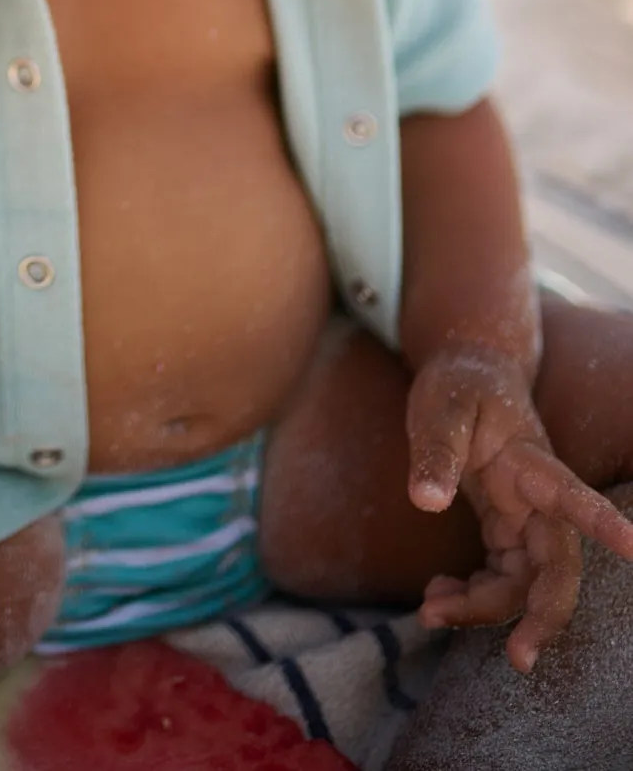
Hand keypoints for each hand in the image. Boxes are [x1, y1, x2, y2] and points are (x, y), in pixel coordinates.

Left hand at [406, 345, 632, 670]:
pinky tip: (437, 595)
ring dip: (487, 609)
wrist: (466, 371)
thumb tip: (426, 502)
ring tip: (430, 613)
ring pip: (525, 581)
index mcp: (532, 464)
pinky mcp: (505, 528)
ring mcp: (524, 517)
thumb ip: (435, 452)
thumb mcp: (438, 408)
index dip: (604, 524)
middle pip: (557, 565)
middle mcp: (537, 499)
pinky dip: (472, 595)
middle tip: (520, 658)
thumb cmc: (457, 386)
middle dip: (544, 614)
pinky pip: (501, 576)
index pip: (573, 497)